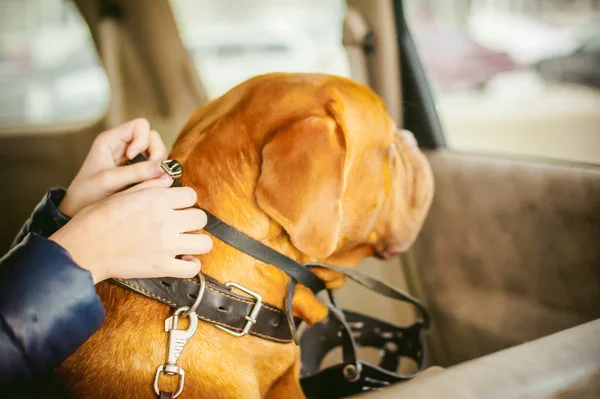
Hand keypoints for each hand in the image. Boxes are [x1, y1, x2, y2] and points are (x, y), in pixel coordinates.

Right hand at [50, 177, 212, 282]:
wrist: (82, 249)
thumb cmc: (97, 218)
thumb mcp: (123, 193)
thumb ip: (150, 185)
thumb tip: (170, 180)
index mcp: (157, 199)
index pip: (191, 196)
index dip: (183, 201)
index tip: (175, 207)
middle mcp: (166, 221)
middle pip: (200, 218)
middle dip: (191, 220)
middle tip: (178, 225)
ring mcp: (167, 246)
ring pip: (204, 243)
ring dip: (196, 242)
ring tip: (183, 242)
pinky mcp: (162, 267)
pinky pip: (193, 268)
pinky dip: (190, 265)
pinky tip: (182, 260)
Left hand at [59, 118, 168, 216]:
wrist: (79, 210)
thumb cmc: (87, 193)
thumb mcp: (109, 180)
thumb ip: (136, 173)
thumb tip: (164, 168)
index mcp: (112, 139)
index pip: (140, 126)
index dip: (143, 139)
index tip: (132, 157)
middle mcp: (125, 146)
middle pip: (153, 139)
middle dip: (156, 154)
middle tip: (152, 172)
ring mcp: (134, 159)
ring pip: (158, 153)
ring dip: (159, 166)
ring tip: (151, 181)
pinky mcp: (139, 172)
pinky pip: (156, 168)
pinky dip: (158, 175)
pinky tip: (151, 185)